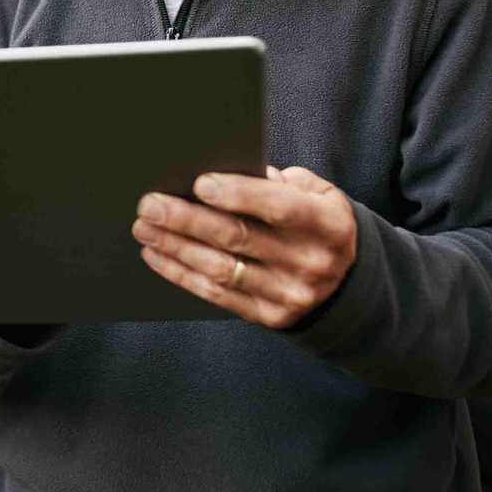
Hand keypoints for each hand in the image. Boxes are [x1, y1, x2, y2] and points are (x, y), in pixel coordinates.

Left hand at [129, 165, 356, 327]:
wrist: (347, 283)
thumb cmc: (317, 222)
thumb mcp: (317, 194)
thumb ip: (277, 182)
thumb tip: (222, 174)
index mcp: (327, 224)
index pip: (280, 207)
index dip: (239, 195)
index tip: (199, 183)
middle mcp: (310, 262)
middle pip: (238, 238)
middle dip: (187, 219)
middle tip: (150, 204)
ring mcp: (289, 294)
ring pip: (220, 268)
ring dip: (175, 247)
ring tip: (144, 228)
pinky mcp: (269, 316)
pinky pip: (216, 295)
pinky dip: (181, 274)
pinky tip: (157, 255)